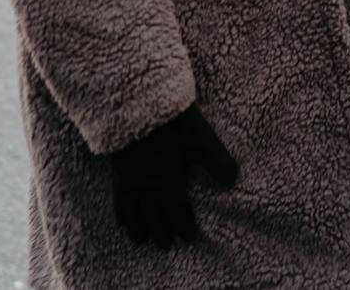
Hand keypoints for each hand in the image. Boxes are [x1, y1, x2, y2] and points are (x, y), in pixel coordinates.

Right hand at [109, 104, 239, 247]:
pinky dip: (121, 213)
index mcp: (168, 179)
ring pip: (133, 211)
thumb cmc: (172, 121)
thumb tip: (232, 181)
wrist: (136, 103)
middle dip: (160, 231)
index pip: (176, 209)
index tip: (188, 238)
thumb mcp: (201, 138)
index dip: (183, 225)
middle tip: (165, 246)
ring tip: (141, 240)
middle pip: (153, 214)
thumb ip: (217, 161)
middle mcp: (146, 185)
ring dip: (138, 227)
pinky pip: (117, 198)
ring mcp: (128, 178)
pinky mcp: (117, 169)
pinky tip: (121, 220)